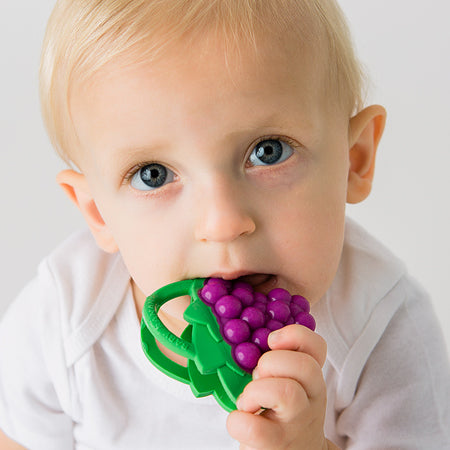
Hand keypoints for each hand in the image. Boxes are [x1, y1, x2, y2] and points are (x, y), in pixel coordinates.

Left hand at [226, 324, 329, 449]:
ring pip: (286, 392)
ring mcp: (296, 423)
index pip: (317, 347)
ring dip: (256, 390)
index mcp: (310, 379)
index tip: (272, 339)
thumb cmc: (280, 416)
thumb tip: (246, 343)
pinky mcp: (277, 445)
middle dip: (270, 363)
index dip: (295, 335)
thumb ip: (278, 364)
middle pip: (303, 366)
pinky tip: (240, 420)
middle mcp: (311, 399)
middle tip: (257, 377)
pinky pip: (254, 427)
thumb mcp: (288, 385)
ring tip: (248, 401)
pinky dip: (238, 420)